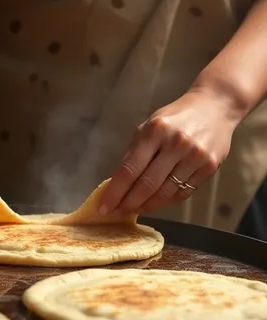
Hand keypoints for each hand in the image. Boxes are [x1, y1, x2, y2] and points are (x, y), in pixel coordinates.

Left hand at [98, 89, 236, 215]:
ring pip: (165, 193)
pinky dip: (166, 202)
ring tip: (134, 209)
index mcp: (155, 130)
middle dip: (128, 203)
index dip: (115, 191)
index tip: (104, 206)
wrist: (215, 107)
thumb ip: (134, 152)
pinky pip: (182, 193)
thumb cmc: (176, 117)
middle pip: (147, 185)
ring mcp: (194, 157)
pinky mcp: (209, 168)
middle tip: (117, 212)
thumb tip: (116, 182)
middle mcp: (176, 144)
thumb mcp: (150, 125)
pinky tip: (155, 203)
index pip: (130, 168)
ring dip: (147, 206)